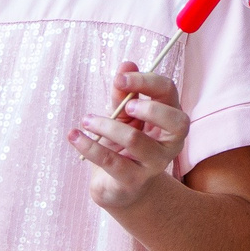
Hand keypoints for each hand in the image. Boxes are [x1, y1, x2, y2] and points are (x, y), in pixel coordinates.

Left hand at [70, 62, 185, 213]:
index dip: (146, 81)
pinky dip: (89, 145)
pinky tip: (74, 136)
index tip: (120, 79)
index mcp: (170, 118)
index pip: (169, 92)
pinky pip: (111, 161)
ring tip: (86, 120)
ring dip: (106, 125)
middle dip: (148, 108)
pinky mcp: (134, 181)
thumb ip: (125, 92)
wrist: (119, 186)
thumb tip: (127, 63)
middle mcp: (171, 142)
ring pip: (136, 140)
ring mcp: (155, 164)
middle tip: (123, 107)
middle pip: (175, 120)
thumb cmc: (124, 144)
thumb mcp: (122, 115)